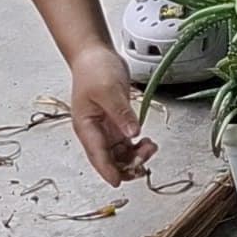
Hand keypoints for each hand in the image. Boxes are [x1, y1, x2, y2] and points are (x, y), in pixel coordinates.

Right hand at [65, 50, 155, 182]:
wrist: (95, 54)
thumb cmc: (93, 69)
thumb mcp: (109, 90)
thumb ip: (121, 113)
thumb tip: (132, 133)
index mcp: (86, 126)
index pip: (97, 156)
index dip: (108, 171)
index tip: (119, 182)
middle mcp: (95, 132)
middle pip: (109, 160)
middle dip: (127, 164)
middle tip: (146, 157)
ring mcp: (106, 129)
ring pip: (120, 154)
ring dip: (135, 156)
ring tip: (150, 147)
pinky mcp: (116, 123)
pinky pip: (126, 143)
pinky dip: (136, 146)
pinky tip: (146, 142)